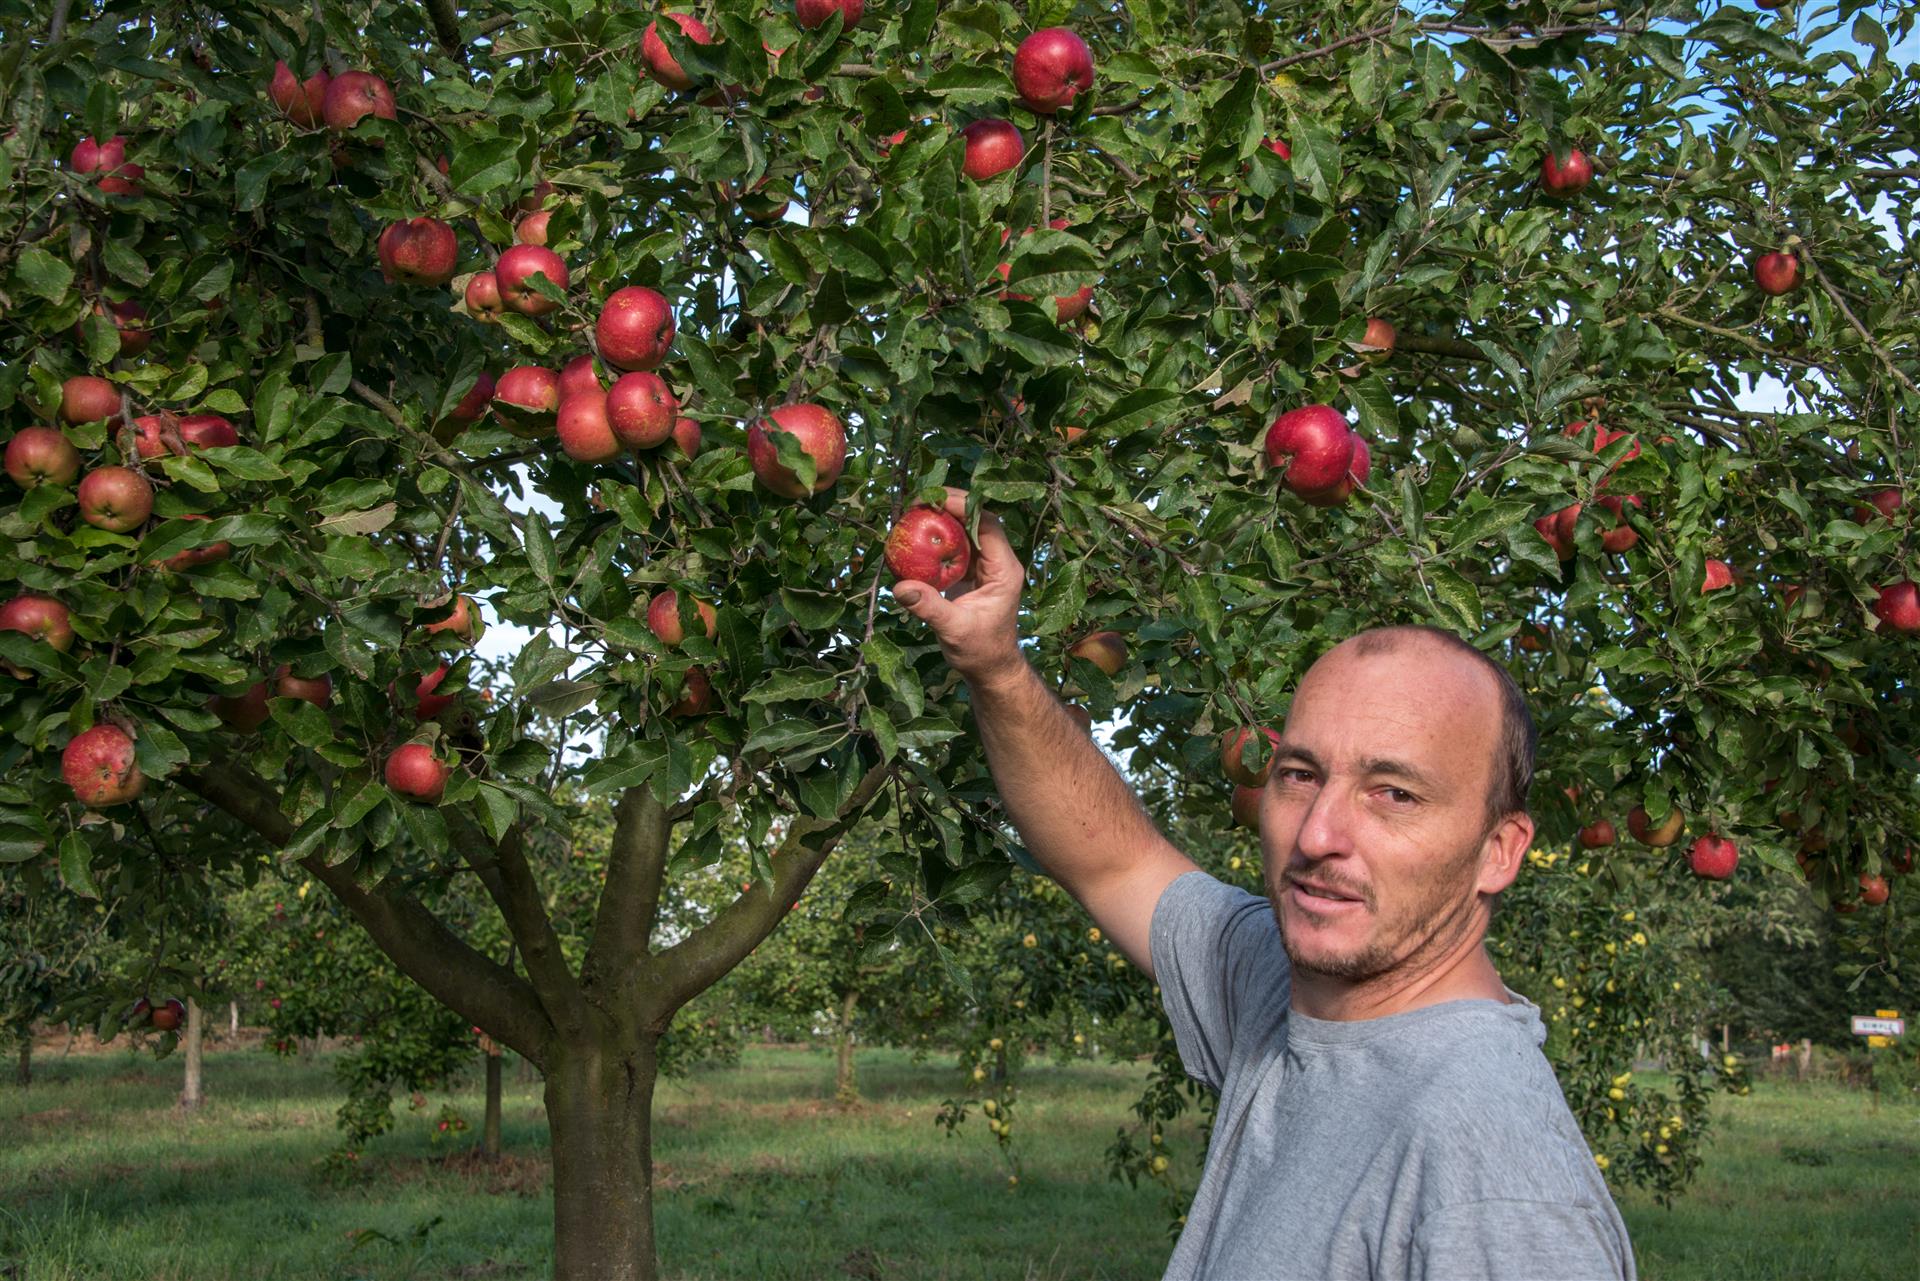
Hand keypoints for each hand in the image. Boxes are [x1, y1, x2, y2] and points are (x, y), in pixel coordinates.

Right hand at [891, 488, 1025, 687]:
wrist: (990, 667)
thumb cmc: (980, 651)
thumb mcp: (954, 630)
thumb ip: (930, 607)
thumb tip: (900, 587)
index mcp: (1004, 570)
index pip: (988, 525)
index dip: (964, 507)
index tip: (935, 499)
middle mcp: (998, 562)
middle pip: (977, 520)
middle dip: (950, 505)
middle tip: (918, 499)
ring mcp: (985, 566)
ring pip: (966, 530)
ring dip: (942, 519)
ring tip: (913, 511)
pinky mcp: (971, 572)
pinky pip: (955, 546)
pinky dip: (936, 538)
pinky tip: (914, 535)